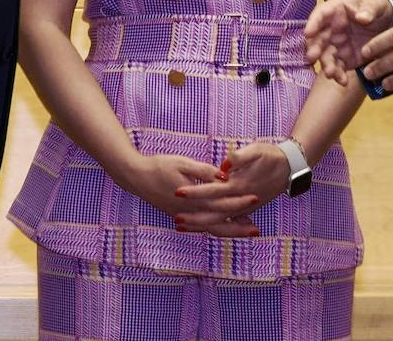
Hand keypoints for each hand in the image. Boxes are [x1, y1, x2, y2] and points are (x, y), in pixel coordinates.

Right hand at [115, 152, 254, 236]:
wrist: (135, 177)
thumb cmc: (159, 166)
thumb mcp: (182, 163)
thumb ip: (203, 171)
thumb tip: (223, 176)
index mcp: (193, 198)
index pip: (221, 204)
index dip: (238, 202)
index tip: (254, 198)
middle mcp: (189, 212)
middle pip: (218, 225)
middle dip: (238, 228)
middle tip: (257, 230)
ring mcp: (183, 217)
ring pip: (210, 228)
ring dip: (229, 231)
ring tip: (246, 231)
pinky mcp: (179, 216)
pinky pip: (201, 226)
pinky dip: (215, 227)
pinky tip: (225, 225)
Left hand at [173, 143, 288, 235]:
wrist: (291, 167)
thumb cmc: (272, 156)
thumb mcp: (257, 151)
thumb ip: (240, 157)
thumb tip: (225, 164)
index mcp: (240, 185)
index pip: (213, 191)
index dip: (195, 192)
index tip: (178, 191)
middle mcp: (241, 200)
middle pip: (214, 213)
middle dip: (194, 217)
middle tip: (176, 218)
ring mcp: (245, 206)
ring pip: (220, 221)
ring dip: (201, 224)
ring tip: (181, 225)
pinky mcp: (247, 208)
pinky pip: (227, 220)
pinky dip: (213, 224)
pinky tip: (199, 225)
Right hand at [305, 0, 392, 83]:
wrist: (385, 22)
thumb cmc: (376, 7)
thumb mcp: (375, 5)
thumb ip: (369, 10)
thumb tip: (362, 17)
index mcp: (335, 10)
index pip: (320, 15)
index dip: (313, 24)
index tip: (308, 33)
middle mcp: (331, 28)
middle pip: (318, 39)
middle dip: (314, 49)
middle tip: (312, 58)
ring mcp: (336, 44)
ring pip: (326, 56)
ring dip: (327, 65)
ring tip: (331, 74)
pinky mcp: (344, 58)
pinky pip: (338, 68)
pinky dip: (339, 75)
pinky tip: (343, 81)